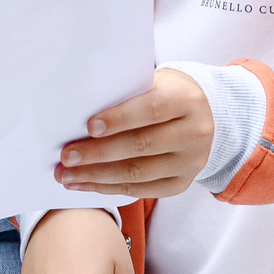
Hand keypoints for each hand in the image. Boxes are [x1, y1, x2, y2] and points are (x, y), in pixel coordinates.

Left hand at [57, 68, 213, 199]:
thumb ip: (128, 95)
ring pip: (138, 173)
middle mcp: (194, 133)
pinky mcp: (181, 183)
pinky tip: (86, 185)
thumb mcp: (156, 83)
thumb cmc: (167, 94)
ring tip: (67, 176)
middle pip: (141, 145)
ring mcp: (190, 162)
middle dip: (99, 153)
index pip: (152, 110)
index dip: (120, 119)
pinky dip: (109, 189)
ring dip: (97, 176)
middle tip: (67, 157)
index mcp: (186, 100)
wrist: (205, 117)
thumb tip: (81, 115)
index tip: (89, 127)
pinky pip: (141, 190)